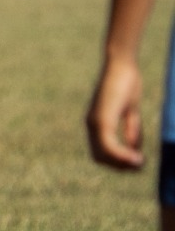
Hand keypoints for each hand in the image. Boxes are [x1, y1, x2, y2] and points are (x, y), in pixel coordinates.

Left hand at [86, 56, 147, 170]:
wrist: (121, 64)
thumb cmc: (127, 83)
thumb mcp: (130, 111)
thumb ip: (131, 130)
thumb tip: (135, 150)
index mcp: (96, 123)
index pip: (100, 152)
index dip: (116, 162)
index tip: (135, 163)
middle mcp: (91, 124)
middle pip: (99, 158)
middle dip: (119, 166)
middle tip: (139, 165)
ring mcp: (95, 122)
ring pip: (103, 154)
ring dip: (121, 163)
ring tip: (140, 163)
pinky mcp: (102, 118)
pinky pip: (108, 145)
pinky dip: (122, 155)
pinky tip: (136, 157)